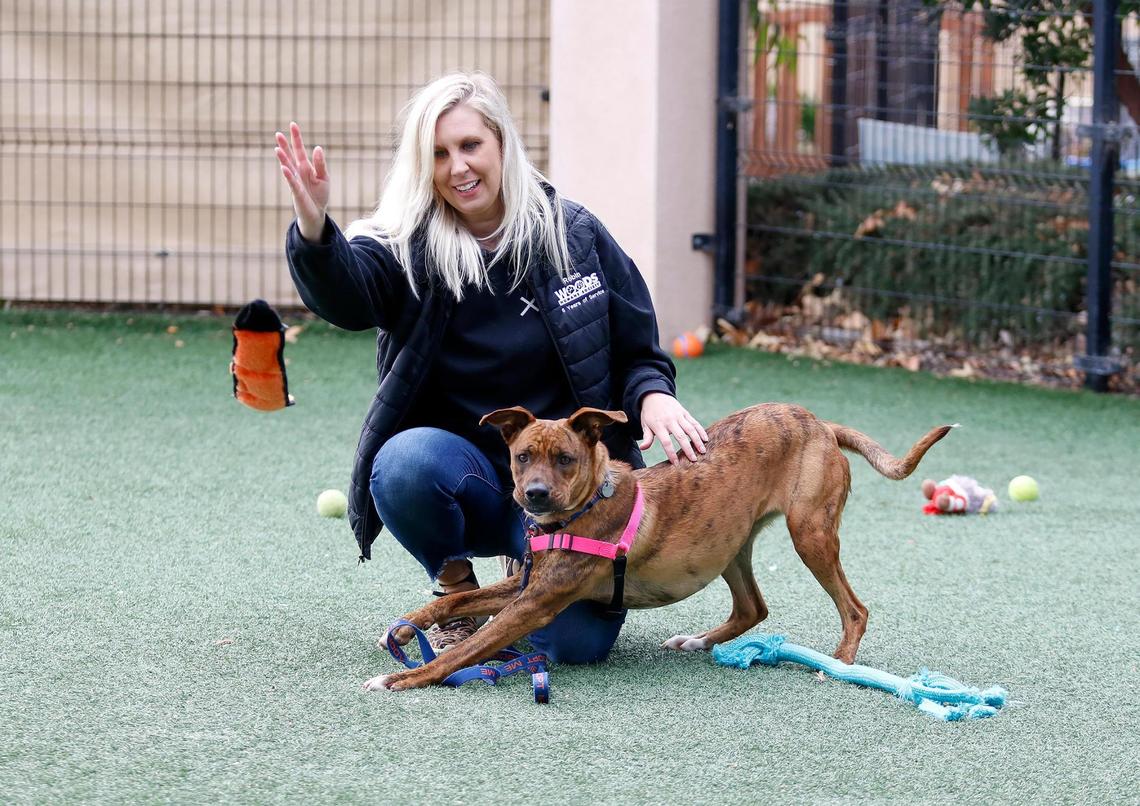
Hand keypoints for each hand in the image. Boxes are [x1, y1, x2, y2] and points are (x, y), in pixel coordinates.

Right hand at [274, 122, 329, 240]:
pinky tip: (284, 168)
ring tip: (277, 149)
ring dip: (283, 159)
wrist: (316, 213)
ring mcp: (296, 181)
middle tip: (277, 133)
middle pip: (290, 156)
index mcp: (305, 167)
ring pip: (288, 167)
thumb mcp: (324, 177)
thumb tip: (318, 148)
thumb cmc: (319, 195)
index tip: (292, 124)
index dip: (296, 138)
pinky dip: (288, 175)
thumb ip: (321, 164)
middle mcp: (298, 172)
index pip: (299, 149)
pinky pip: (292, 182)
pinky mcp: (297, 193)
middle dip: (284, 145)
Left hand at [638, 392, 707, 464]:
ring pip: (690, 429)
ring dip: (697, 440)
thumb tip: (643, 448)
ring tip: (702, 451)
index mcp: (659, 426)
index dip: (671, 453)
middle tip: (693, 460)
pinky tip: (706, 439)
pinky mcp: (685, 413)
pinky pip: (694, 422)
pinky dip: (701, 430)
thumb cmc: (649, 414)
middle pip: (680, 436)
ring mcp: (678, 416)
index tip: (676, 464)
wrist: (654, 395)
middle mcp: (670, 421)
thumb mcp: (645, 425)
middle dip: (688, 449)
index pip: (666, 442)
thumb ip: (647, 437)